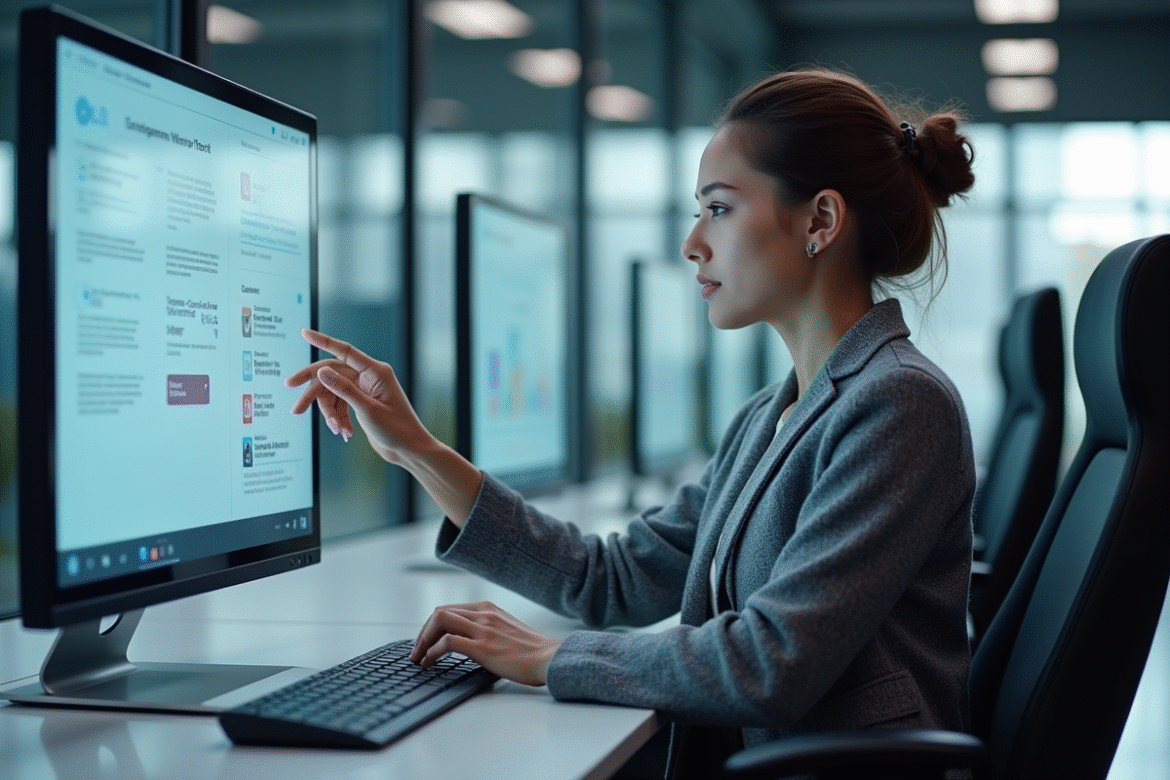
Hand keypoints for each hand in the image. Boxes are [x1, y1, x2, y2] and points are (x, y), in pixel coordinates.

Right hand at [285, 329, 428, 463]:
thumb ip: (343, 389)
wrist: (409, 450)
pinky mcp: (360, 403)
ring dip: (330, 413)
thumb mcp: (367, 410)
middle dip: (313, 389)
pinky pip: (339, 405)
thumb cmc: (396, 429)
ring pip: (333, 393)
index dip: (323, 341)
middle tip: (293, 401)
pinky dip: (338, 418)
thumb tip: (321, 371)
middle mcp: (369, 377)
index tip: (304, 333)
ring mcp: (364, 389)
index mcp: (375, 371)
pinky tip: (343, 433)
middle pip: (331, 374)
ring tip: (336, 430)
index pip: (344, 351)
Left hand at [411, 601, 562, 686]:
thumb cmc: (532, 650)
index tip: (426, 641)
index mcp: (488, 609)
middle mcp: (484, 614)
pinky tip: (430, 661)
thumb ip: (486, 629)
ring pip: (439, 620)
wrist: (550, 658)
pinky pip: (448, 642)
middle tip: (417, 650)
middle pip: (440, 612)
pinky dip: (432, 651)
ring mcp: (483, 629)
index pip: (450, 609)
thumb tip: (463, 643)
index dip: (432, 625)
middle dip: (423, 632)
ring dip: (422, 639)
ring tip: (418, 657)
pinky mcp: (483, 647)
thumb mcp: (505, 630)